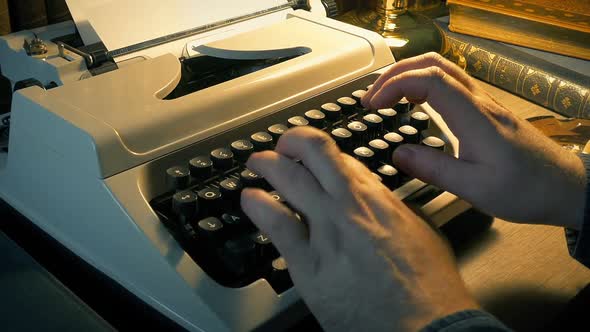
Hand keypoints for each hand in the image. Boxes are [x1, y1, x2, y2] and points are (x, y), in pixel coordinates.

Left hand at [241, 127, 477, 330]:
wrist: (426, 326)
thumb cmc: (429, 287)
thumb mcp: (421, 232)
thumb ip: (395, 211)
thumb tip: (380, 202)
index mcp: (378, 199)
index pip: (340, 158)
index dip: (321, 152)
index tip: (312, 155)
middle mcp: (350, 206)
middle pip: (313, 151)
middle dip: (292, 141)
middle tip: (282, 145)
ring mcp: (327, 231)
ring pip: (288, 179)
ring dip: (267, 164)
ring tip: (258, 164)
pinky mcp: (308, 264)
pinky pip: (276, 223)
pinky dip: (258, 205)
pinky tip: (250, 200)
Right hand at [363, 52, 585, 229]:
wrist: (563, 186)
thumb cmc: (525, 189)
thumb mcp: (474, 188)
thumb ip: (434, 169)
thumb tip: (398, 154)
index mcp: (474, 117)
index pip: (430, 80)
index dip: (395, 85)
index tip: (374, 105)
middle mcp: (479, 102)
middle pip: (434, 64)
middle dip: (396, 74)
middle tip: (371, 98)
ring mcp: (484, 103)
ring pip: (443, 69)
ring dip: (409, 75)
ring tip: (386, 97)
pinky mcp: (485, 110)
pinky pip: (450, 83)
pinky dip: (424, 83)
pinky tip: (414, 103)